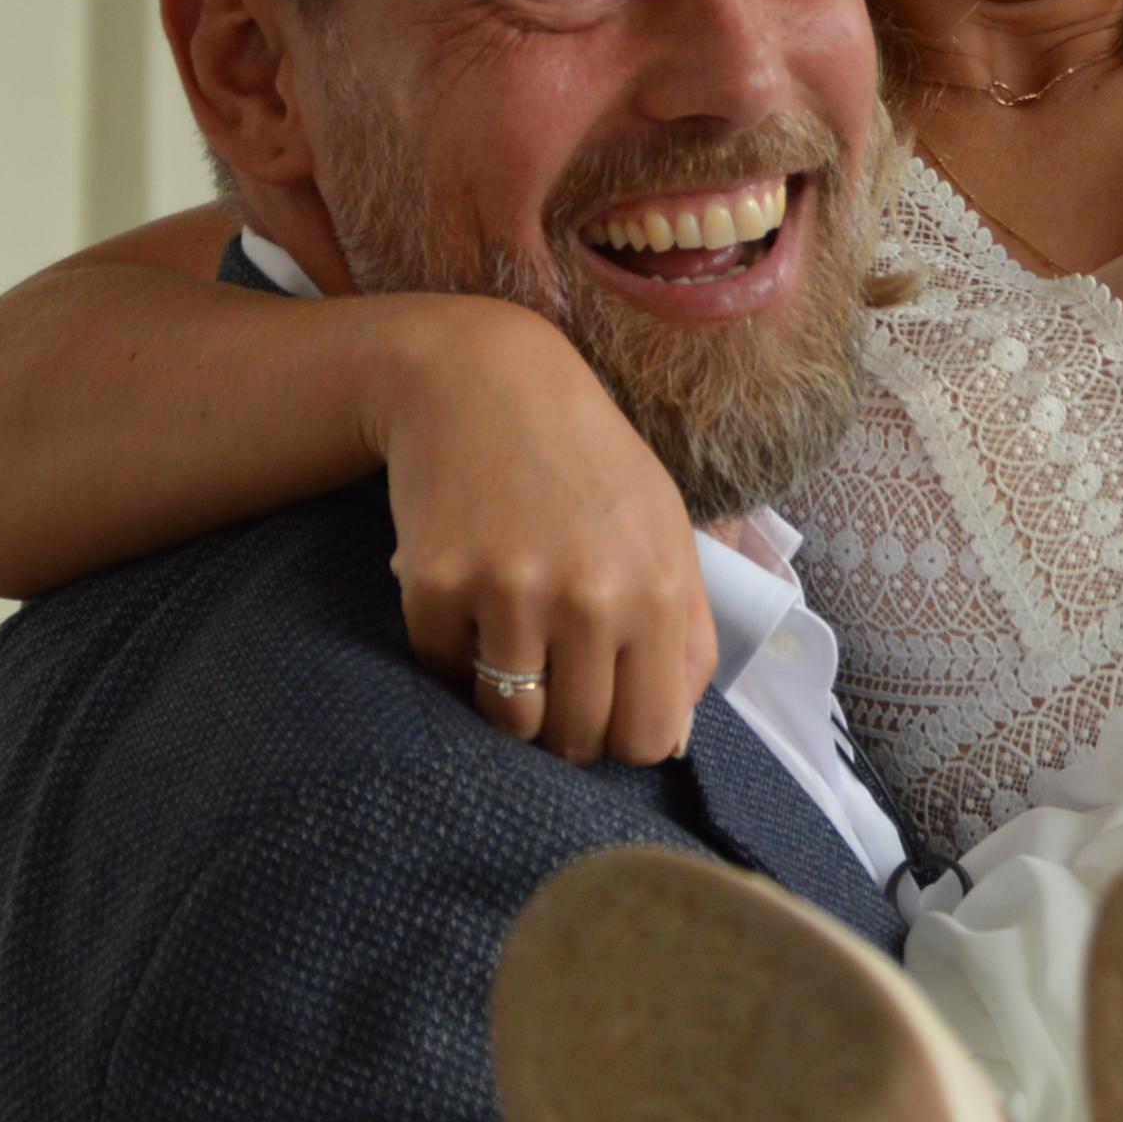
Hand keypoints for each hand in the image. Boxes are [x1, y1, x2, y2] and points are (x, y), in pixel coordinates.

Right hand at [371, 295, 714, 768]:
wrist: (481, 379)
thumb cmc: (586, 462)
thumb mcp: (664, 531)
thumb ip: (685, 636)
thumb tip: (671, 741)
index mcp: (659, 589)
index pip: (650, 738)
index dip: (624, 738)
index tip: (607, 709)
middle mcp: (590, 598)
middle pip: (576, 739)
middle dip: (565, 725)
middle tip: (553, 677)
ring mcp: (509, 593)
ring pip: (508, 719)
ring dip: (507, 698)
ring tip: (512, 642)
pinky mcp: (437, 585)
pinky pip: (443, 671)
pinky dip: (451, 649)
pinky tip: (468, 595)